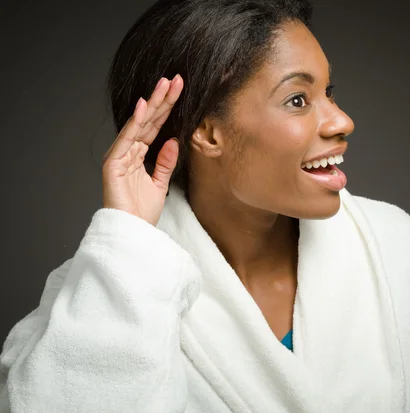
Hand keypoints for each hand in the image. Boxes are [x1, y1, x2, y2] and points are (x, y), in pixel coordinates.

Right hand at [102, 75, 183, 225]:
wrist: (132, 232)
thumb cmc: (142, 212)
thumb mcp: (160, 183)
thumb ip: (165, 162)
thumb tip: (173, 140)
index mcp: (139, 154)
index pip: (155, 126)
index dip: (167, 108)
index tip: (180, 90)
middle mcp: (128, 151)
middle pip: (148, 121)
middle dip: (162, 100)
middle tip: (176, 79)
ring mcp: (119, 155)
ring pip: (138, 124)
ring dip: (152, 104)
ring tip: (164, 85)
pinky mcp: (114, 163)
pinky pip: (126, 139)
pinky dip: (135, 122)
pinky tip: (144, 107)